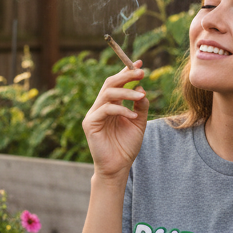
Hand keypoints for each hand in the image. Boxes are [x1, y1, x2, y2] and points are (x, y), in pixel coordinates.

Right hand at [82, 61, 148, 180]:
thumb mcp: (138, 123)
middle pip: (109, 83)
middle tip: (141, 73)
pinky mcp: (90, 123)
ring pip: (107, 93)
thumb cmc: (126, 146)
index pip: (116, 83)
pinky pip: (106, 109)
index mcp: (111, 105)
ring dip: (126, 92)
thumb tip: (142, 89)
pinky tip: (133, 115)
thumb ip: (140, 106)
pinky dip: (121, 109)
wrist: (118, 167)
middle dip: (126, 76)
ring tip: (141, 96)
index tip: (141, 64)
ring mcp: (93, 114)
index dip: (127, 72)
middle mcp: (100, 107)